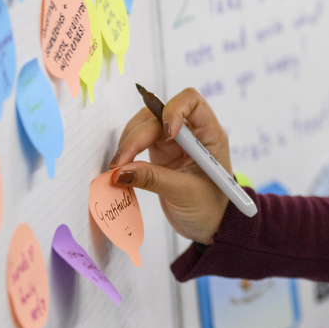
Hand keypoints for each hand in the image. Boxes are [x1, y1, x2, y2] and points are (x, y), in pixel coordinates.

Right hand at [108, 88, 233, 244]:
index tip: (164, 134)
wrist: (211, 225)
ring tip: (117, 168)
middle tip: (120, 164)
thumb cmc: (210, 208)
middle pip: (158, 116)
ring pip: (144, 127)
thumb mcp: (184, 193)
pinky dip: (127, 153)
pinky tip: (120, 170)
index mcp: (209, 134)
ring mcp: (174, 142)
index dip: (173, 110)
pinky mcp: (160, 154)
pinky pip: (138, 143)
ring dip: (128, 143)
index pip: (191, 102)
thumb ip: (153, 179)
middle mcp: (191, 133)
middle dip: (137, 137)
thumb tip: (120, 171)